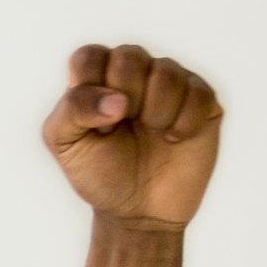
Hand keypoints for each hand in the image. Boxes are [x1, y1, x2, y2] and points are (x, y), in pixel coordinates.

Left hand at [42, 43, 223, 232]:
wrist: (138, 209)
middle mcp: (134, 76)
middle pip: (128, 56)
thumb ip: (71, 111)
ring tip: (150, 134)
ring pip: (166, 71)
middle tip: (121, 128)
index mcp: (96, 81)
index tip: (94, 124)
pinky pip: (197, 93)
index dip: (89, 87)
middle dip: (123, 97)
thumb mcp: (65, 145)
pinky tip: (173, 139)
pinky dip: (182, 122)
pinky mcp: (201, 100)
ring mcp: (170, 85)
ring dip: (154, 111)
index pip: (89, 56)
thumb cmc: (100, 174)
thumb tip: (117, 100)